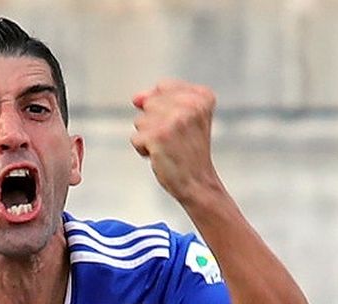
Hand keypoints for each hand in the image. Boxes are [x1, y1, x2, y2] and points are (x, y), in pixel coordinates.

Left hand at [130, 80, 223, 205]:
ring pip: (140, 120)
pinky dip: (144, 150)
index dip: (163, 109)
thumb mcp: (184, 117)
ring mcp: (174, 119)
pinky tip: (161, 157)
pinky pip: (136, 138)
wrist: (197, 183)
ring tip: (168, 148)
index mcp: (202, 96)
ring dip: (149, 137)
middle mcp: (191, 104)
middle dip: (154, 123)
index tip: (181, 126)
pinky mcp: (159, 136)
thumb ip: (161, 99)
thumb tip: (136, 98)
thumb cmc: (189, 151)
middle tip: (174, 140)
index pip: (163, 87)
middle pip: (149, 103)